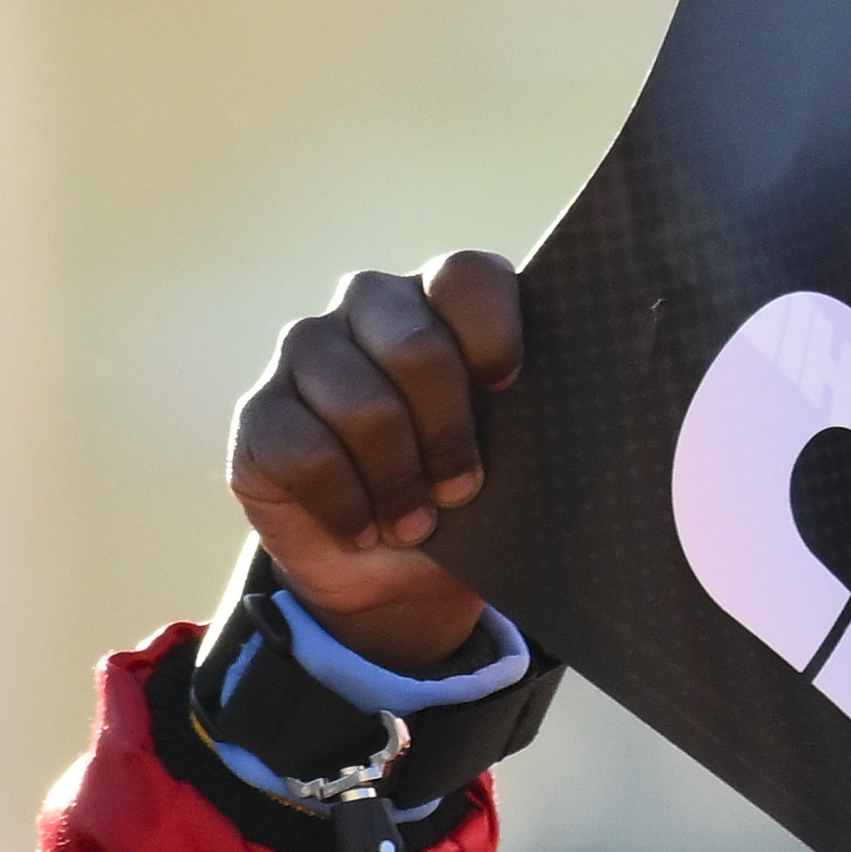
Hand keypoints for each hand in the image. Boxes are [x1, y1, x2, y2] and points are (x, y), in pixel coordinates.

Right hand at [234, 255, 530, 676]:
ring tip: (414, 525)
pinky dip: (345, 505)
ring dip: (396, 479)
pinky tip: (363, 529)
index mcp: (445, 304)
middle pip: (415, 343)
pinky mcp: (261, 413)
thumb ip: (536, 424)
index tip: (509, 389)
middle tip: (462, 491)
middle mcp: (373, 308)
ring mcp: (308, 352)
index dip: (491, 329)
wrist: (391, 576)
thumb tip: (590, 422)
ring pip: (359, 401)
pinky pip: (304, 450)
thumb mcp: (514, 466)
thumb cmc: (466, 505)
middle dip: (447, 431)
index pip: (466, 276)